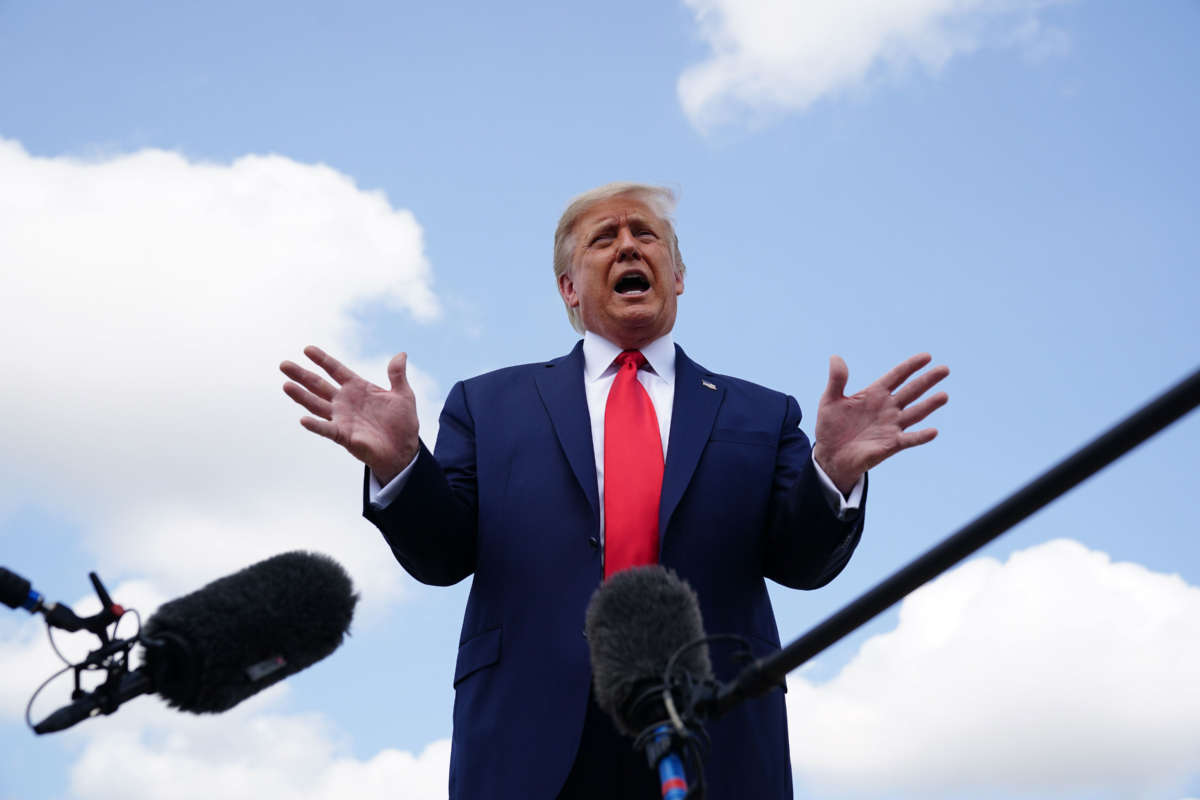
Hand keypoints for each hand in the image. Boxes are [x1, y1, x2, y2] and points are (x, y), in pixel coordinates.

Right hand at [280, 346, 419, 483]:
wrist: (404, 450)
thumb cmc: (402, 422)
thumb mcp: (403, 395)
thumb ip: (397, 375)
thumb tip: (401, 354)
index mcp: (358, 388)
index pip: (336, 370)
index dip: (323, 360)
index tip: (307, 349)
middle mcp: (345, 402)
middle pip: (319, 385)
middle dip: (302, 375)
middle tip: (284, 364)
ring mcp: (342, 418)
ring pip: (316, 405)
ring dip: (301, 396)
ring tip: (286, 385)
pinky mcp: (344, 436)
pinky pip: (327, 429)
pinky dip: (315, 425)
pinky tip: (303, 419)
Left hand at [812, 353, 948, 494]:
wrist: (830, 454)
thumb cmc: (831, 426)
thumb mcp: (829, 400)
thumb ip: (836, 380)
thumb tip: (835, 357)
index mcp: (875, 394)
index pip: (897, 376)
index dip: (911, 366)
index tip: (927, 356)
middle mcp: (888, 407)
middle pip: (912, 391)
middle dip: (927, 380)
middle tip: (944, 369)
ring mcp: (891, 425)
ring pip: (915, 413)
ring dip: (929, 405)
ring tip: (944, 396)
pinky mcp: (891, 444)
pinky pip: (909, 439)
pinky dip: (921, 436)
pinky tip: (933, 431)